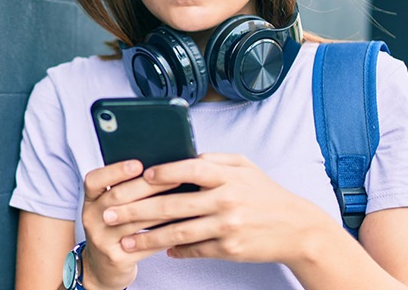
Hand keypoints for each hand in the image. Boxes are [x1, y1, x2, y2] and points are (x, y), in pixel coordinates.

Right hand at [78, 159, 182, 288]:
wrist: (101, 269)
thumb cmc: (114, 231)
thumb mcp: (109, 209)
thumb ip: (125, 191)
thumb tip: (161, 170)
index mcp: (90, 201)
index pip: (94, 180)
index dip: (115, 171)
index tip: (138, 164)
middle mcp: (91, 218)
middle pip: (118, 197)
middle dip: (148, 185)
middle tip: (174, 177)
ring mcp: (102, 240)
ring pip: (134, 221)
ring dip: (162, 209)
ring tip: (184, 200)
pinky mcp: (116, 258)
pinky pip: (144, 245)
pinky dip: (164, 235)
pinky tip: (181, 227)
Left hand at [101, 153, 338, 263]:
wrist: (297, 229)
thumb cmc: (266, 194)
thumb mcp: (245, 167)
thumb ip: (214, 160)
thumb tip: (180, 158)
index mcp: (228, 176)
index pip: (190, 169)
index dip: (163, 172)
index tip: (138, 176)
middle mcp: (226, 200)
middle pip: (173, 205)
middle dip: (137, 210)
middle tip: (110, 213)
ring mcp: (227, 227)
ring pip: (178, 233)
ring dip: (146, 239)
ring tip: (124, 242)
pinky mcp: (229, 249)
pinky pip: (194, 250)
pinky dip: (174, 250)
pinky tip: (158, 250)